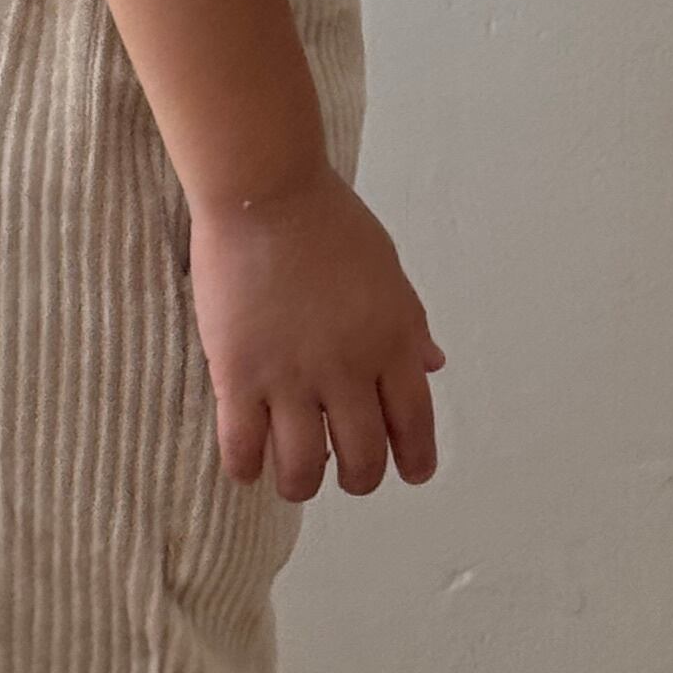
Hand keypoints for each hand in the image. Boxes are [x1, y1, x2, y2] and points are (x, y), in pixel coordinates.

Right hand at [188, 164, 444, 502]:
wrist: (265, 190)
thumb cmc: (327, 219)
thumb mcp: (387, 268)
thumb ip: (409, 323)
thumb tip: (432, 364)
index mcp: (392, 340)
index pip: (414, 424)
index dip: (414, 460)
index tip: (410, 474)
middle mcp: (349, 368)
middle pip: (362, 460)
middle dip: (357, 478)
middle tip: (342, 470)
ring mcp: (292, 376)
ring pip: (302, 470)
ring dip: (301, 483)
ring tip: (294, 475)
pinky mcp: (239, 375)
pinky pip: (243, 449)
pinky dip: (246, 468)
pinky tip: (248, 463)